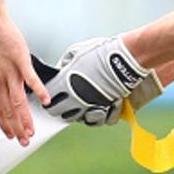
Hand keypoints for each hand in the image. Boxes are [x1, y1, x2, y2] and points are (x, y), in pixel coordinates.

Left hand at [0, 12, 49, 145]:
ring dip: (25, 117)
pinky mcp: (21, 61)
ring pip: (18, 100)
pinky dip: (38, 90)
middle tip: (23, 141)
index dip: (3, 123)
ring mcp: (10, 72)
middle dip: (16, 127)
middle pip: (8, 109)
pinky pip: (31, 79)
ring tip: (31, 130)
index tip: (10, 135)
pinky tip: (45, 101)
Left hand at [43, 35, 161, 125]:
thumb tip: (61, 69)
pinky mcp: (107, 109)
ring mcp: (91, 106)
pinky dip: (100, 117)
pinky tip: (98, 110)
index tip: (51, 97)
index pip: (49, 99)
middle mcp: (76, 98)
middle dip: (60, 110)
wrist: (124, 59)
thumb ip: (65, 63)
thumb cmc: (100, 52)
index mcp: (66, 84)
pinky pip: (100, 121)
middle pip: (61, 114)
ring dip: (78, 116)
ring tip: (80, 109)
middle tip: (63, 105)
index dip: (48, 99)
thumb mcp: (77, 52)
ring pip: (79, 120)